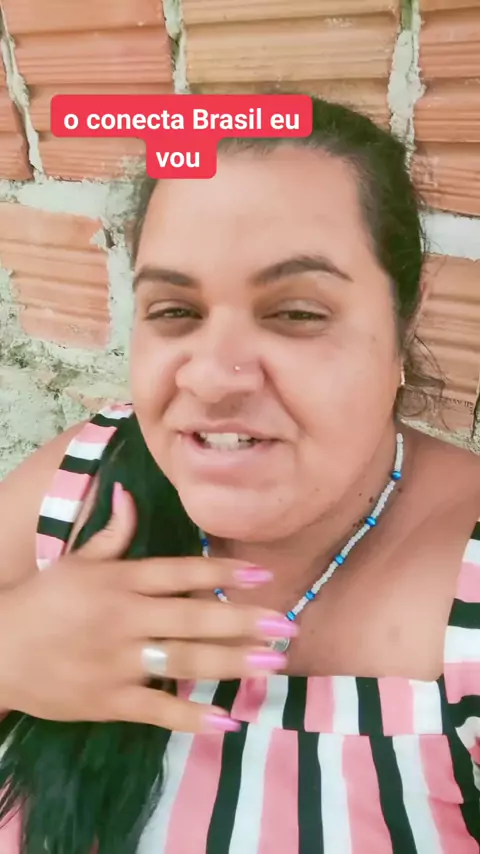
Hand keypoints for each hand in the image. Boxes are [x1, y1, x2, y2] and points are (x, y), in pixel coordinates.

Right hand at [0, 485, 294, 731]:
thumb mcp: (76, 559)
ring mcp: (117, 661)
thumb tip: (130, 491)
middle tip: (286, 627)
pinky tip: (226, 719)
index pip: (179, 571)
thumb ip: (113, 531)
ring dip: (231, 663)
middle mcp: (124, 617)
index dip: (222, 571)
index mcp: (119, 580)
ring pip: (183, 660)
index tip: (263, 574)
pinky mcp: (109, 700)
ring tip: (272, 665)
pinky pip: (156, 708)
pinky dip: (191, 716)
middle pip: (192, 617)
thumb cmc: (44, 600)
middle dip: (242, 621)